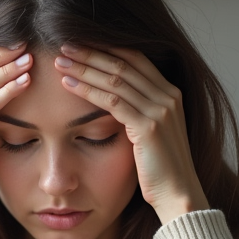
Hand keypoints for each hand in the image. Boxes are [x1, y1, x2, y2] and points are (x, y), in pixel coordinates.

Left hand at [55, 45, 208, 223]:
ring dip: (85, 68)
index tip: (80, 42)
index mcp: (170, 94)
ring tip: (60, 61)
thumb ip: (139, 112)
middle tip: (63, 44)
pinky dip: (88, 90)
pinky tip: (68, 84)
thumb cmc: (160, 170)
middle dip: (91, 52)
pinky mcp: (149, 127)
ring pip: (115, 79)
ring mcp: (160, 111)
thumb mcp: (152, 133)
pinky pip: (112, 101)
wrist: (179, 196)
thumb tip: (113, 99)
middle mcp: (168, 97)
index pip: (135, 59)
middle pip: (124, 64)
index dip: (106, 48)